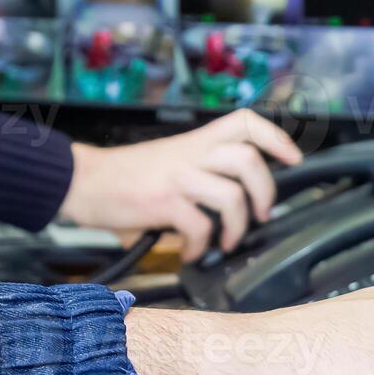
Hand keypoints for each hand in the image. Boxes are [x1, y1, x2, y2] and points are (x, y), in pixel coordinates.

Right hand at [59, 110, 303, 261]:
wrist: (82, 181)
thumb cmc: (123, 177)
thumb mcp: (168, 160)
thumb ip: (199, 172)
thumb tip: (230, 203)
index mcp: (194, 142)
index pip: (245, 122)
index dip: (276, 138)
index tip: (291, 157)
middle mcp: (190, 155)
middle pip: (249, 160)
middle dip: (266, 192)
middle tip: (261, 213)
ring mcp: (178, 177)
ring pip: (231, 196)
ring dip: (237, 227)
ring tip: (227, 240)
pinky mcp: (163, 203)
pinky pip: (200, 227)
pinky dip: (201, 246)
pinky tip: (192, 252)